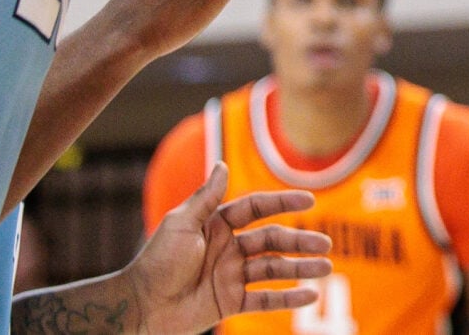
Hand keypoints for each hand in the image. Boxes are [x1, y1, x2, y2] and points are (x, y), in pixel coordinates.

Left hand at [130, 168, 331, 334]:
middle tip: (326, 243)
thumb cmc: (157, 260)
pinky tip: (309, 294)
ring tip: (325, 269)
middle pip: (271, 241)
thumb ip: (206, 198)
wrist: (142, 304)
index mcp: (217, 224)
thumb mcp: (181, 223)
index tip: (309, 200)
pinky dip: (287, 298)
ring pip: (274, 270)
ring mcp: (231, 276)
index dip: (282, 204)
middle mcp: (229, 248)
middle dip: (299, 241)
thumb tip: (223, 164)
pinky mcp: (231, 302)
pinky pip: (264, 299)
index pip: (256, 209)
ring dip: (300, 269)